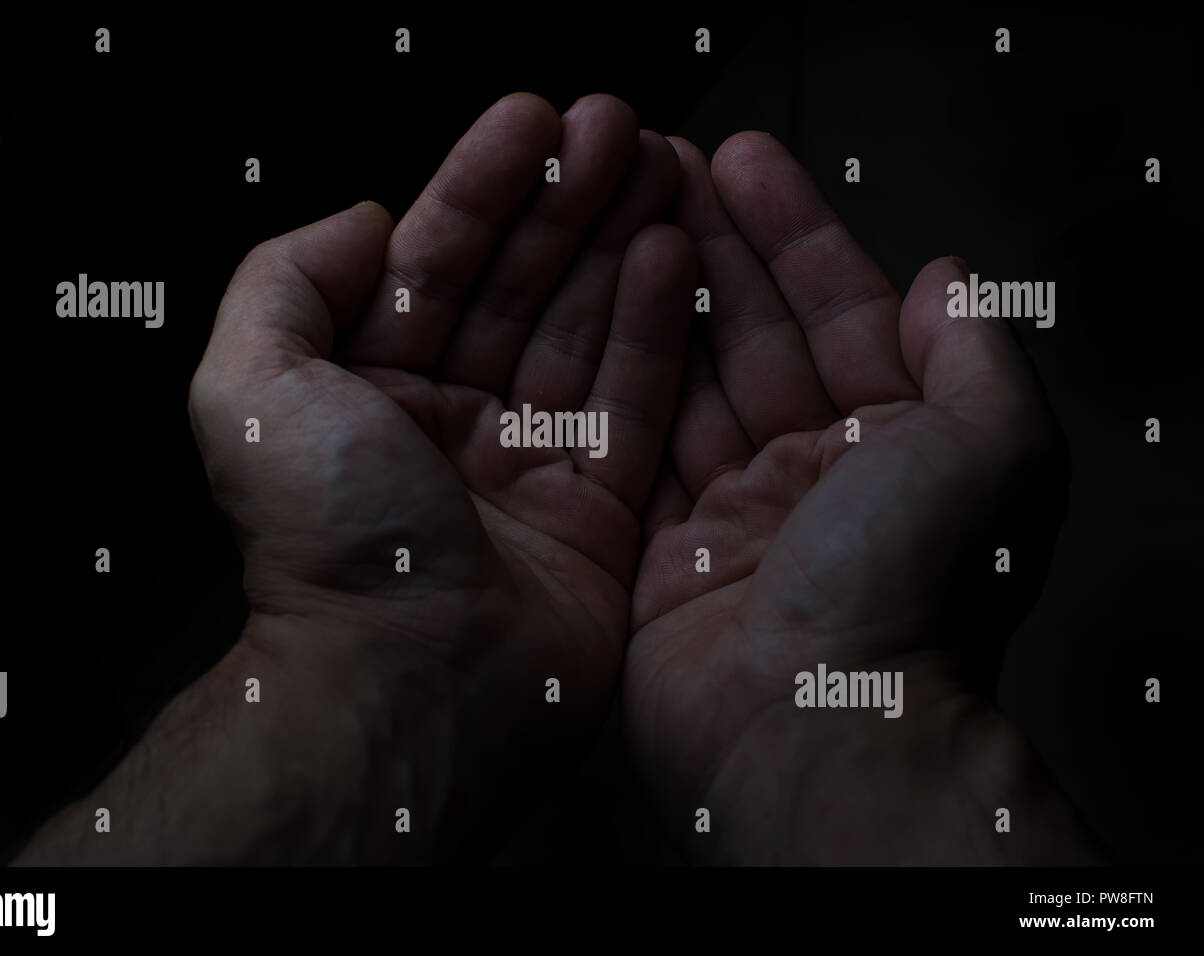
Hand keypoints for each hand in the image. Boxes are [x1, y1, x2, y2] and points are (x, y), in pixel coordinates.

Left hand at [17, 93, 694, 863]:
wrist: (414, 682)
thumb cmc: (332, 550)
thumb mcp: (252, 392)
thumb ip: (283, 285)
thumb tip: (362, 223)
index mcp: (368, 395)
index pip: (434, 261)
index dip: (483, 183)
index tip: (533, 118)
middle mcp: (449, 426)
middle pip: (518, 285)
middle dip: (566, 199)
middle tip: (615, 127)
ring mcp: (527, 468)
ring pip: (583, 329)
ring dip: (620, 243)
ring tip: (659, 166)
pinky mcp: (597, 511)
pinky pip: (634, 400)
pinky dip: (657, 327)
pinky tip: (672, 256)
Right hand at [625, 132, 1102, 863]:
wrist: (809, 726)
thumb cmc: (905, 598)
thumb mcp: (990, 453)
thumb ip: (977, 357)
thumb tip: (950, 280)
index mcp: (897, 449)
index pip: (842, 311)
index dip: (795, 231)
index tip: (745, 163)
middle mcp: (817, 478)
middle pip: (758, 334)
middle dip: (715, 246)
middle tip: (664, 166)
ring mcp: (736, 513)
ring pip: (692, 378)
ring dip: (661, 295)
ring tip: (622, 214)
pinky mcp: (666, 549)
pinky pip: (639, 443)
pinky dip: (618, 376)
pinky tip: (596, 310)